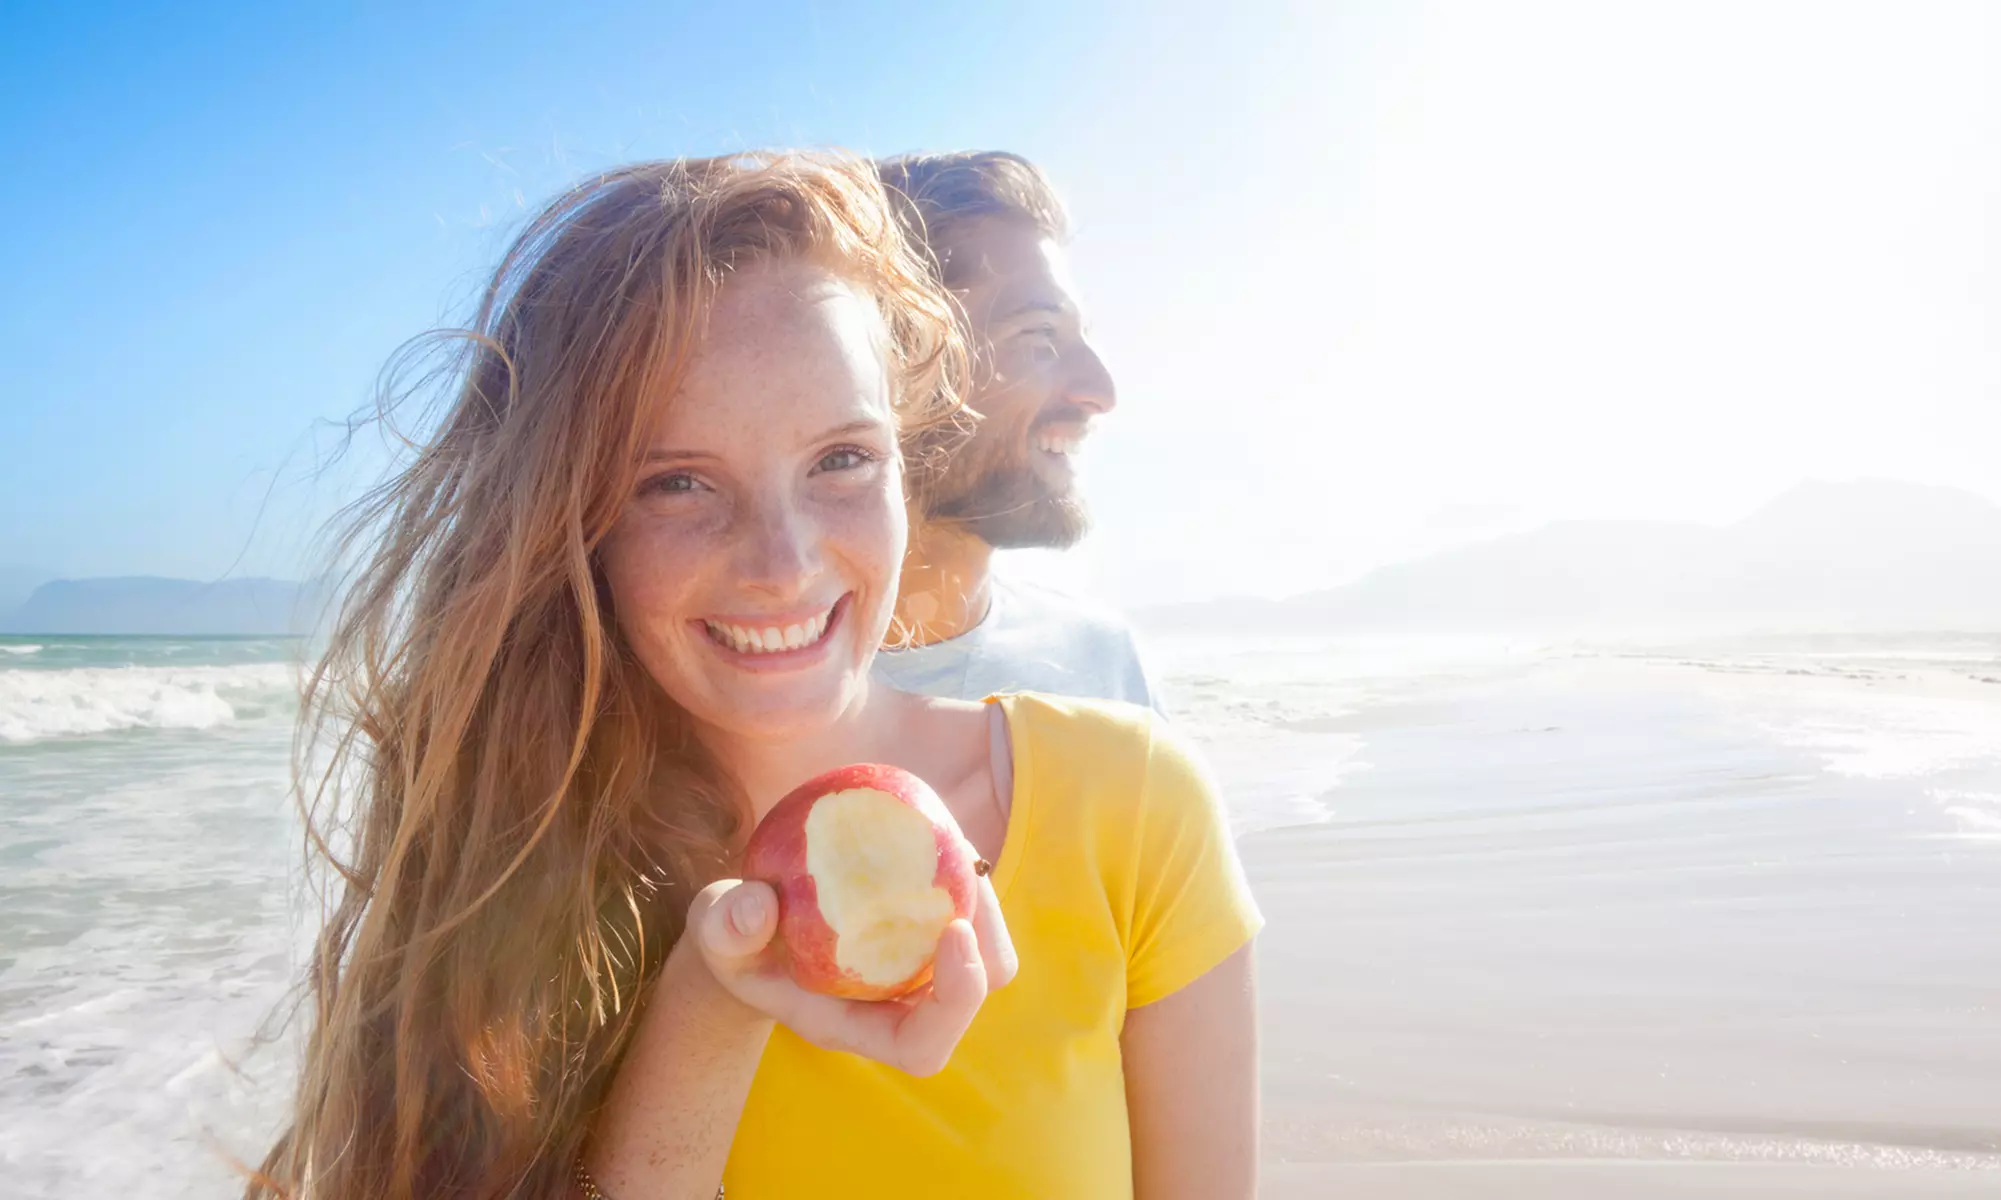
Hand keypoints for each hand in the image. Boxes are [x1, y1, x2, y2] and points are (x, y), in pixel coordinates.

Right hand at [683, 873, 1016, 1076]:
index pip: (923, 1045)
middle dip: (987, 936)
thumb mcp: (714, 930)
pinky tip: (933, 826)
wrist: (748, 930)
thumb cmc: (732, 939)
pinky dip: (959, 873)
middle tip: (962, 866)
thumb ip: (725, 925)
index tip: (954, 932)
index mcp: (856, 1026)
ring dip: (981, 898)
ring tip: (951, 842)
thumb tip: (758, 907)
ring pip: (983, 948)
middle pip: (977, 991)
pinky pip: (963, 907)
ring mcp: (915, 969)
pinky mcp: (922, 930)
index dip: (955, 1000)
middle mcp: (897, 1005)